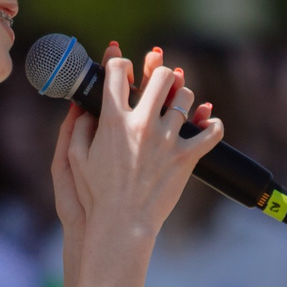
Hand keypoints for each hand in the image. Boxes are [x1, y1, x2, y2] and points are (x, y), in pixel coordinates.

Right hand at [56, 44, 221, 286]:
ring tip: (178, 105)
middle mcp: (142, 124)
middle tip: (159, 81)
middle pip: (161, 76)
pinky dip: (212, 125)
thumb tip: (81, 105)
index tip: (124, 69)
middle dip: (160, 72)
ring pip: (186, 98)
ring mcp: (167, 139)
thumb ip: (78, 126)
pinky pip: (210, 131)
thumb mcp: (74, 158)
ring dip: (183, 97)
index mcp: (113, 121)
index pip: (118, 72)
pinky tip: (208, 123)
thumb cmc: (96, 194)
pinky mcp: (186, 156)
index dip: (120, 63)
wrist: (122, 223)